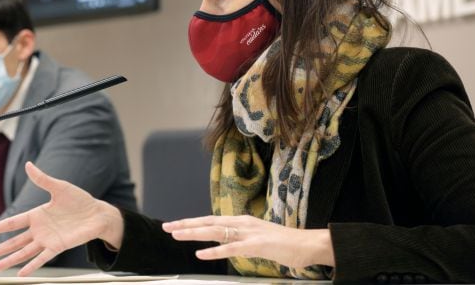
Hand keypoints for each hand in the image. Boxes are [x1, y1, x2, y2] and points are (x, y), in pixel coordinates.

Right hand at [0, 162, 123, 275]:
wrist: (98, 213)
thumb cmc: (80, 200)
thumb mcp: (59, 187)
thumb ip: (42, 179)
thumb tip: (28, 164)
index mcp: (37, 215)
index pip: (13, 223)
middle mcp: (40, 229)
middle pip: (14, 241)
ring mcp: (48, 239)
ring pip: (24, 252)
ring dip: (10, 260)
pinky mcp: (58, 246)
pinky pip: (42, 258)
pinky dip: (31, 265)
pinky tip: (20, 273)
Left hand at [162, 215, 334, 267]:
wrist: (307, 244)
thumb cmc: (284, 244)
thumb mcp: (258, 238)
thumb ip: (242, 238)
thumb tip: (227, 241)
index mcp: (242, 221)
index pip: (212, 220)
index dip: (193, 222)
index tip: (176, 224)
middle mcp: (242, 223)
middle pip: (209, 222)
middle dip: (186, 224)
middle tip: (167, 227)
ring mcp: (249, 233)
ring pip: (215, 231)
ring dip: (194, 233)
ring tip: (177, 235)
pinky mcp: (256, 245)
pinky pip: (231, 248)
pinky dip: (214, 251)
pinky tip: (201, 254)